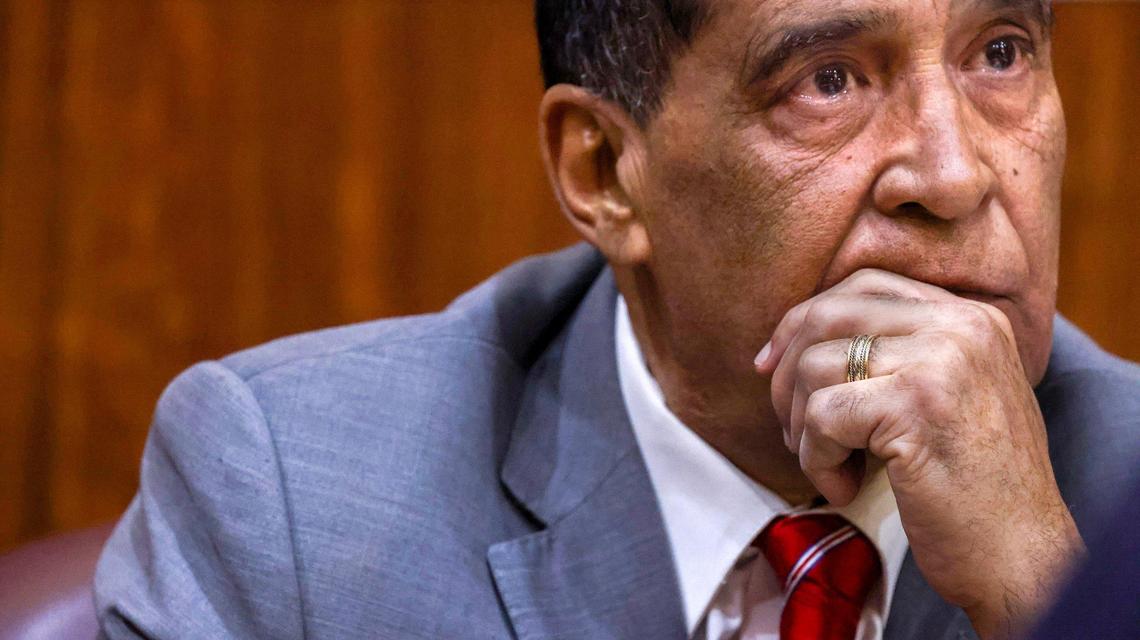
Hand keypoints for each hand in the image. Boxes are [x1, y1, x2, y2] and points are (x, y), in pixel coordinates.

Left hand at [753, 269, 1083, 638]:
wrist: (1022, 558)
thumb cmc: (975, 489)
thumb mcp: (946, 398)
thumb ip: (896, 355)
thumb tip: (795, 337)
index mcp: (970, 317)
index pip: (863, 285)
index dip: (804, 320)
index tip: (771, 365)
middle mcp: (960, 326)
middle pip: (828, 315)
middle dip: (787, 372)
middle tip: (791, 427)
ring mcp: (940, 361)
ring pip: (815, 366)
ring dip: (802, 426)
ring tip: (831, 466)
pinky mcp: (915, 405)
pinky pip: (821, 415)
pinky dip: (816, 459)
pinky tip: (845, 487)